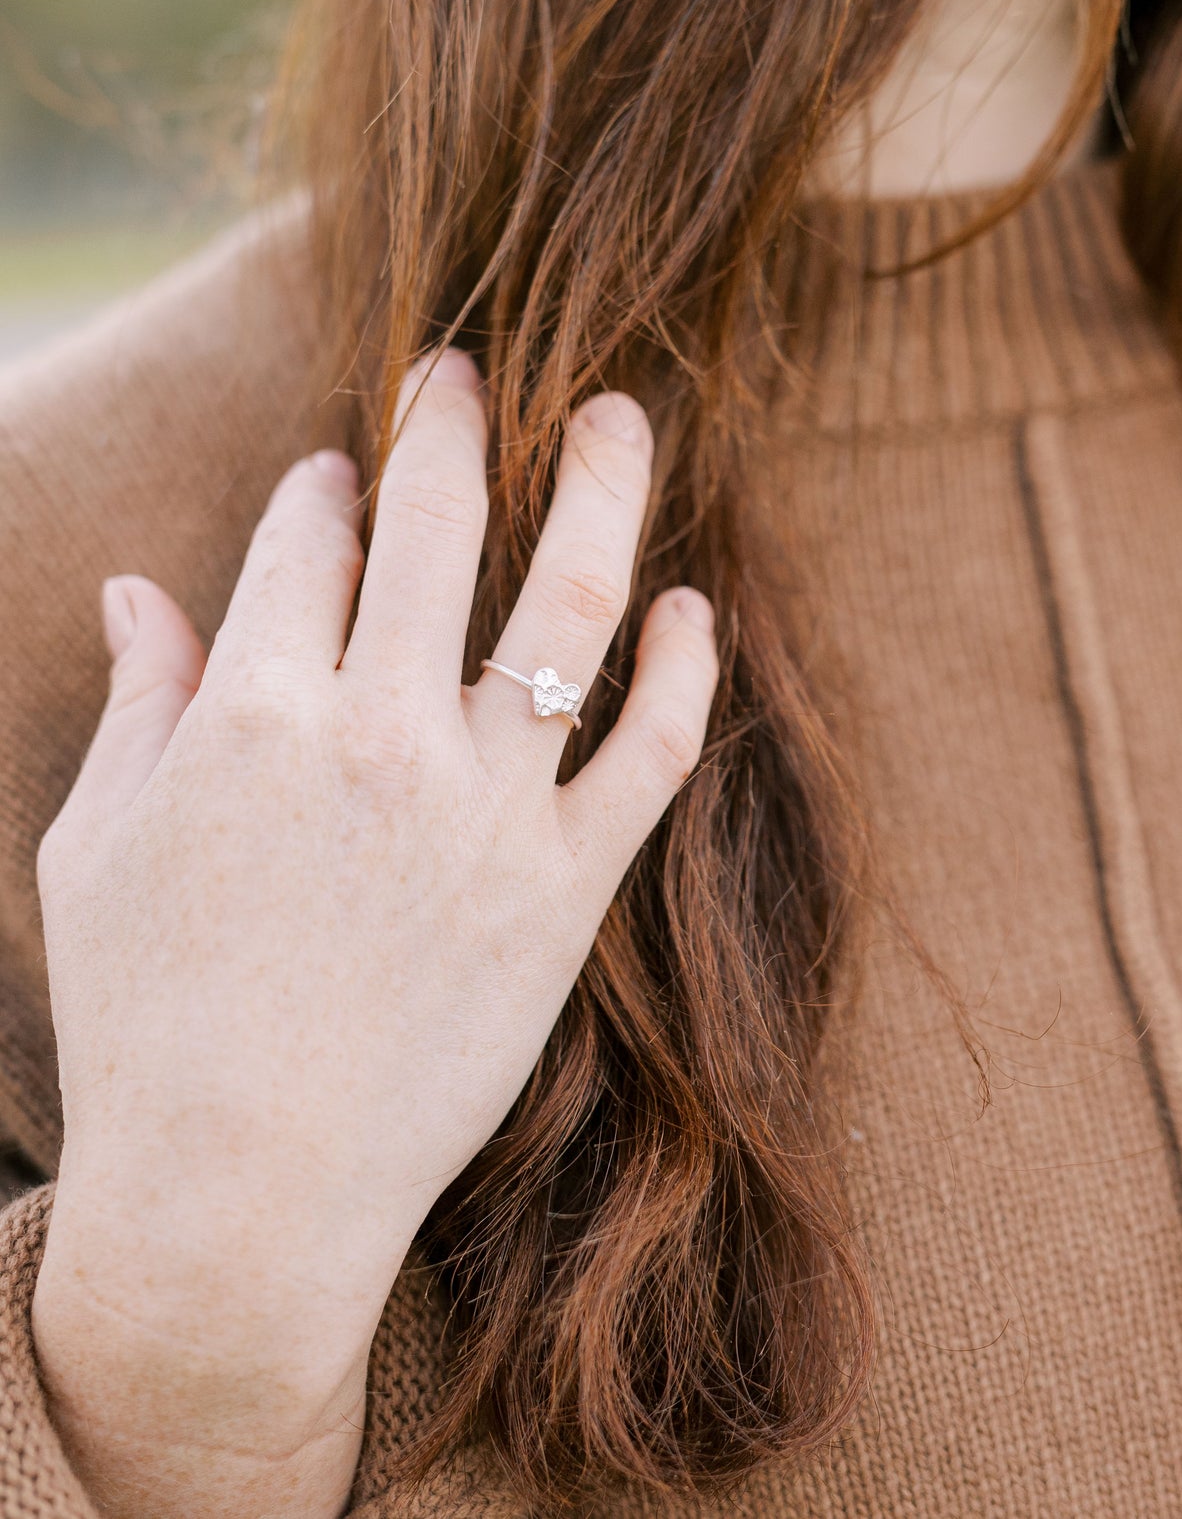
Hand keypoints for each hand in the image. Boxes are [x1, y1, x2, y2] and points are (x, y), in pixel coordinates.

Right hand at [30, 351, 718, 1518]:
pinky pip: (652, 751)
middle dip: (450, 422)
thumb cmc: (148, 1027)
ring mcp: (486, 809)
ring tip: (618, 415)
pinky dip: (686, 668)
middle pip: (438, 524)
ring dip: (602, 488)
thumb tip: (135, 586)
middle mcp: (377, 736)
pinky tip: (695, 605)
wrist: (245, 1199)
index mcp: (251, 715)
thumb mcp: (98, 850)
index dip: (324, 486)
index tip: (339, 473)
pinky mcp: (567, 888)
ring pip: (570, 603)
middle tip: (462, 369)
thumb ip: (140, 703)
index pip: (306, 540)